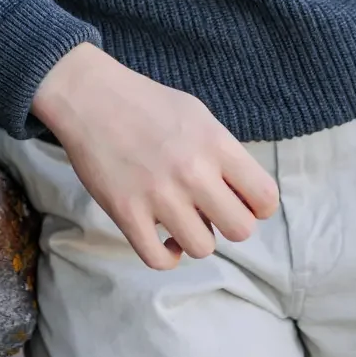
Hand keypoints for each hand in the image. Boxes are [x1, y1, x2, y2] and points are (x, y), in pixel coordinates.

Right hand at [32, 43, 278, 270]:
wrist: (90, 96)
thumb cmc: (147, 103)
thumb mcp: (197, 115)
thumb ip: (223, 153)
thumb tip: (243, 196)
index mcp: (214, 143)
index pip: (265, 197)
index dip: (257, 206)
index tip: (241, 201)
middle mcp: (192, 171)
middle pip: (240, 230)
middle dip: (228, 224)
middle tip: (209, 211)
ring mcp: (158, 195)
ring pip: (202, 248)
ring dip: (195, 237)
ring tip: (181, 218)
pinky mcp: (126, 213)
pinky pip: (160, 260)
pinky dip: (167, 255)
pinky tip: (164, 237)